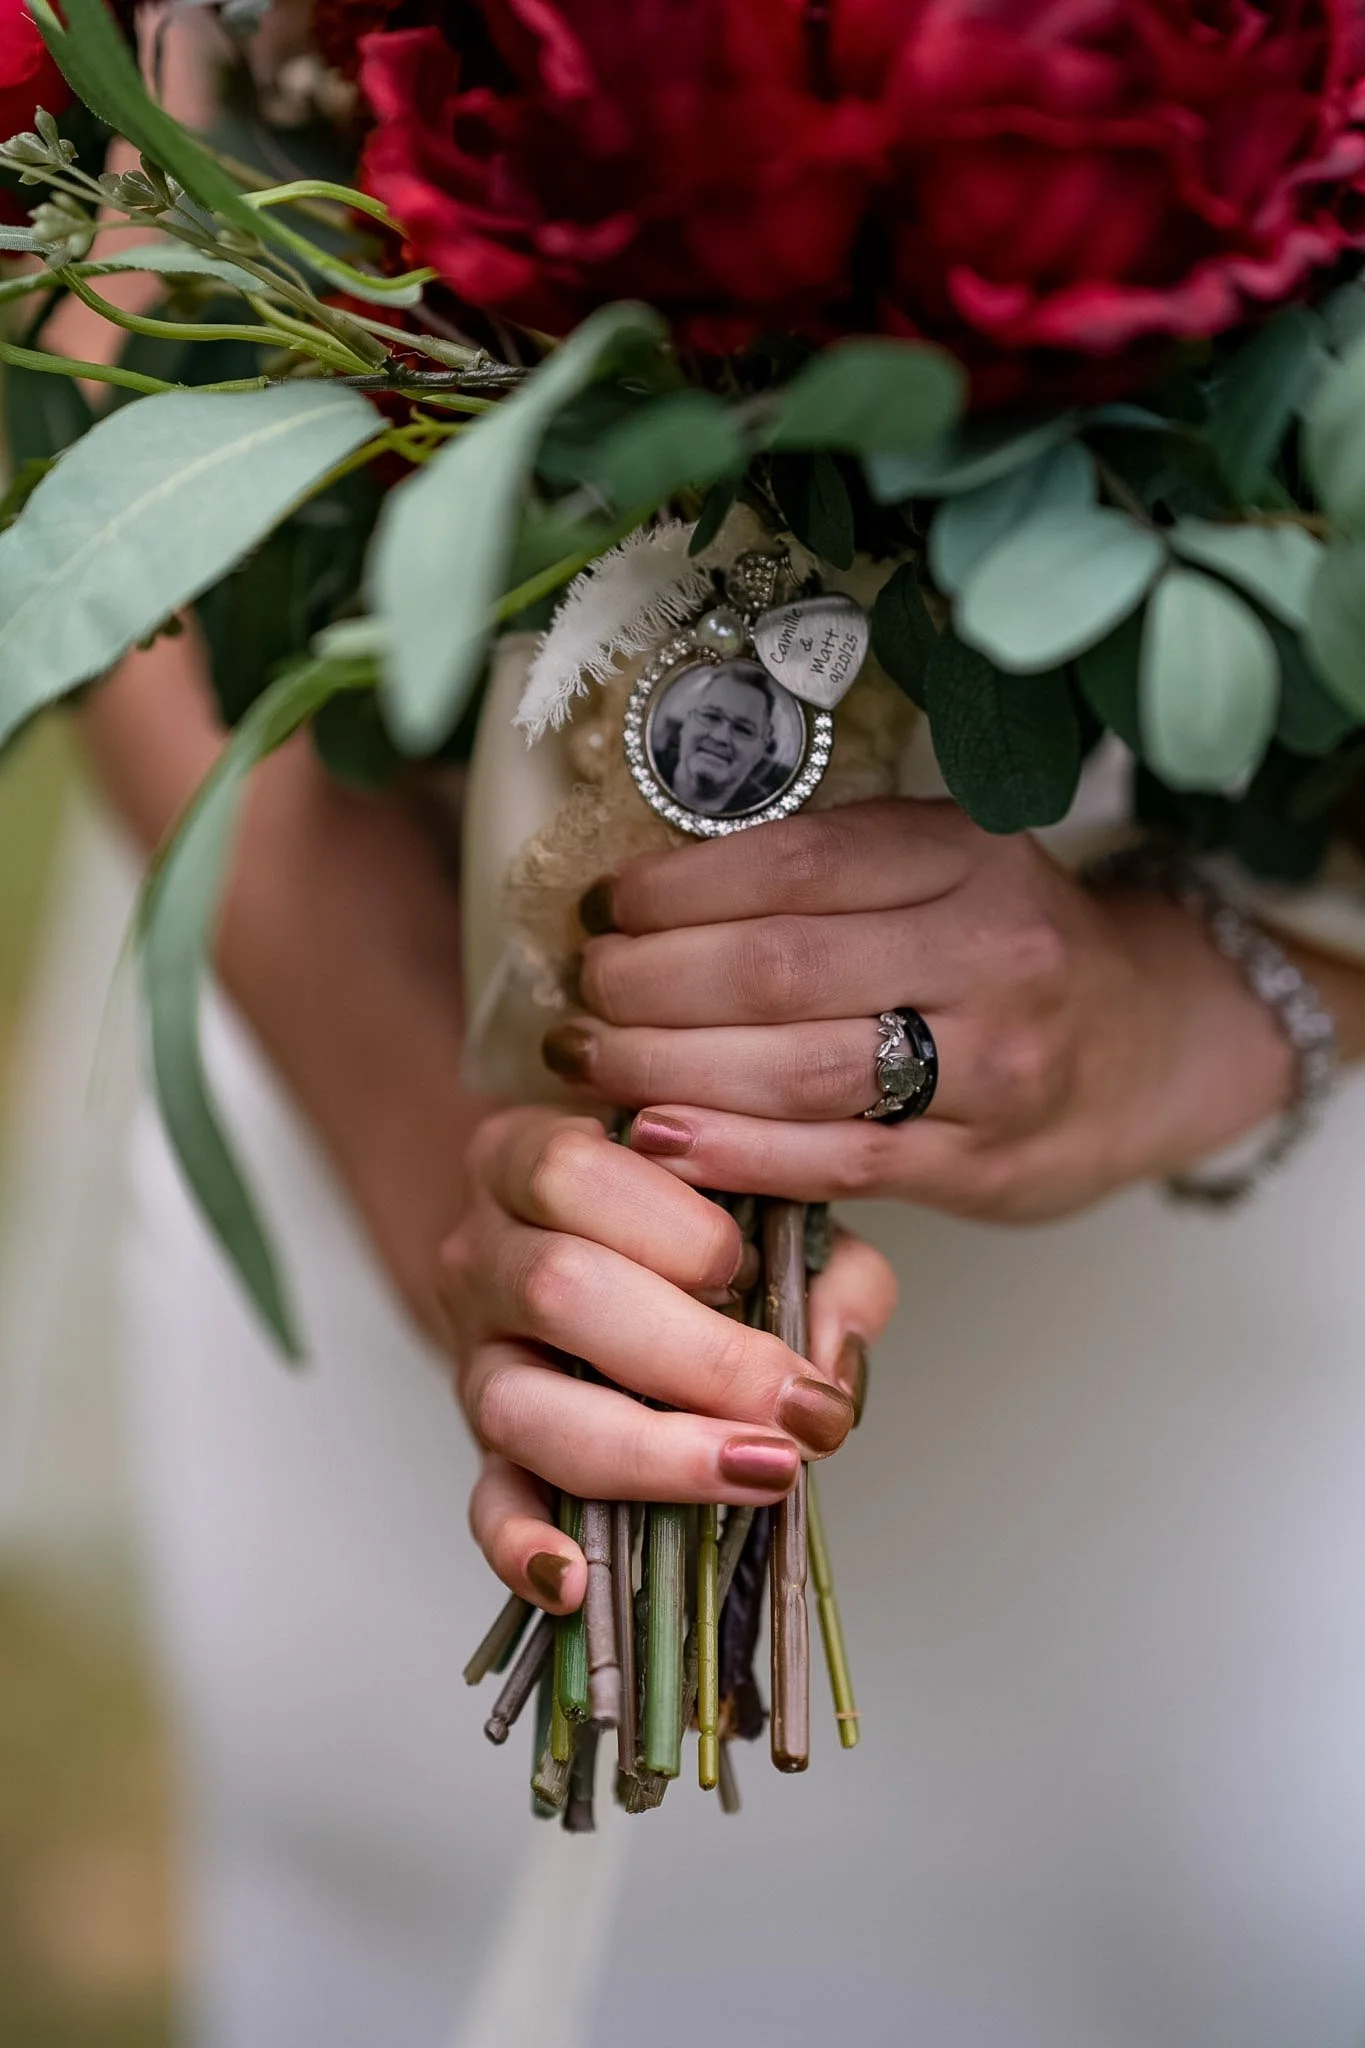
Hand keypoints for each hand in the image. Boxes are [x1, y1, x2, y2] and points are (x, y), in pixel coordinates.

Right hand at [439, 1107, 892, 1612]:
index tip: (756, 1274)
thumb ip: (828, 1264)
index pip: (574, 1174)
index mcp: (534, 1155)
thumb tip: (834, 1364)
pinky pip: (485, 1502)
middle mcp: (484, 1250)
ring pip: (520, 1404)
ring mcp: (475, 1354)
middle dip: (698, 1357)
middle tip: (799, 1407)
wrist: (586, 1252)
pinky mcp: (483, 1449)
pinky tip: (577, 1582)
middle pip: (558, 1290)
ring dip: (648, 1450)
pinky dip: (523, 1545)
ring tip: (756, 1473)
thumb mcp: (765, 1207)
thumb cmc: (684, 1226)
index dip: (676, 1232)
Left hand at [542, 799, 1305, 1221]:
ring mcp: (997, 1064)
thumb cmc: (1009, 951)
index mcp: (969, 852)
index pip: (794, 864)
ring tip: (590, 1061)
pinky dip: (733, 1151)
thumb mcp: (947, 871)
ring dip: (666, 1068)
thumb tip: (641, 903)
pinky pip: (838, 1159)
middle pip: (778, 967)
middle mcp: (993, 948)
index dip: (674, 890)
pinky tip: (655, 1138)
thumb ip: (831, 877)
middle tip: (582, 992)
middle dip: (649, 983)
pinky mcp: (985, 1162)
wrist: (1152, 1046)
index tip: (601, 907)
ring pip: (798, 1069)